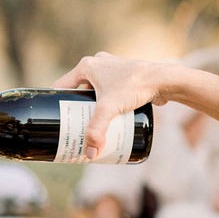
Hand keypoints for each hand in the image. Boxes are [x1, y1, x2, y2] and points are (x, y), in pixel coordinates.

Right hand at [54, 52, 218, 159]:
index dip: (56, 103)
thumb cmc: (136, 86)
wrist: (164, 79)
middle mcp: (98, 64)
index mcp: (87, 65)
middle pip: (77, 91)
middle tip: (72, 128)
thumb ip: (97, 130)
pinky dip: (104, 104)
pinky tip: (105, 117)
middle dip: (74, 109)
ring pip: (93, 91)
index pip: (61, 86)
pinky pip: (107, 92)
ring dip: (89, 107)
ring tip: (87, 126)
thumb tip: (89, 153)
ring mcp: (111, 70)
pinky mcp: (124, 77)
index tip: (54, 120)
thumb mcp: (110, 109)